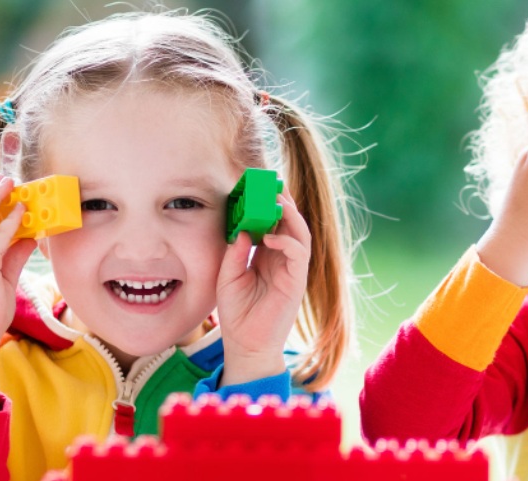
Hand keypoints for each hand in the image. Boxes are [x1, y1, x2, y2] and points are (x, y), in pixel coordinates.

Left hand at [216, 193, 311, 386]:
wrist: (245, 345)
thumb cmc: (237, 313)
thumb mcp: (228, 276)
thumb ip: (235, 252)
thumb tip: (241, 229)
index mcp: (267, 255)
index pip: (272, 223)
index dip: (266, 204)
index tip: (254, 186)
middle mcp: (282, 259)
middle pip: (289, 222)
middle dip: (282, 201)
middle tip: (270, 183)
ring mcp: (292, 269)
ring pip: (299, 233)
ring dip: (290, 215)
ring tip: (276, 200)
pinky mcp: (297, 281)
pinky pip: (299, 254)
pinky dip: (287, 242)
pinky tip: (270, 238)